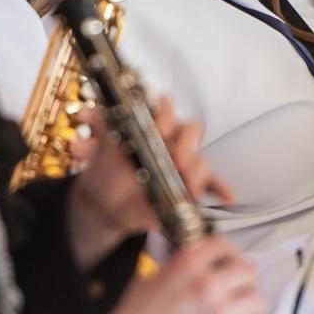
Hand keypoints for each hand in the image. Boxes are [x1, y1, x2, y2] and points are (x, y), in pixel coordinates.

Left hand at [69, 98, 234, 265]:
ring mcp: (183, 164)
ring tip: (189, 188)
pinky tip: (229, 197)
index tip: (158, 128)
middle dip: (187, 144)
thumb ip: (99, 130)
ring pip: (201, 160)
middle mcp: (172, 141)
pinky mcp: (189, 187)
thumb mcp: (99, 151)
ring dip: (198, 173)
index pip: (167, 108)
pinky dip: (221, 189)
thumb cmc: (106, 170)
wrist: (105, 205)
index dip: (165, 114)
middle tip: (176, 160)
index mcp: (152, 126)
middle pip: (192, 131)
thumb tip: (84, 113)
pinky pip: (212, 185)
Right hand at [102, 236, 281, 313]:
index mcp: (188, 264)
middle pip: (248, 272)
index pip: (225, 246)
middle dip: (246, 284)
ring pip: (258, 303)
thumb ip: (173, 267)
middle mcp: (207, 284)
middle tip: (240, 296)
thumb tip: (188, 264)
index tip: (232, 266)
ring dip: (255, 313)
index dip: (232, 256)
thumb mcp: (148, 278)